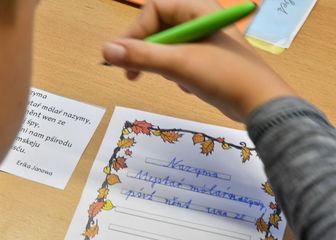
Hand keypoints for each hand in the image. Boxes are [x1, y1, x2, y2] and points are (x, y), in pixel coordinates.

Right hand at [103, 0, 295, 121]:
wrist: (259, 104)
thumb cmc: (224, 76)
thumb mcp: (179, 64)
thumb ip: (142, 56)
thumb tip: (106, 50)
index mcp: (197, 9)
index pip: (153, 10)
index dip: (134, 32)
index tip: (122, 57)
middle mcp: (199, 21)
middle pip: (158, 29)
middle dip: (147, 53)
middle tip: (132, 74)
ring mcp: (202, 41)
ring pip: (166, 48)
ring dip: (163, 66)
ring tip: (176, 80)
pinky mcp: (204, 60)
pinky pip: (178, 62)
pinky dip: (177, 74)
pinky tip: (190, 85)